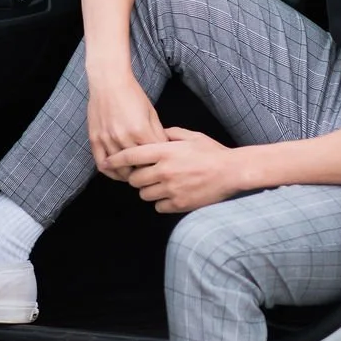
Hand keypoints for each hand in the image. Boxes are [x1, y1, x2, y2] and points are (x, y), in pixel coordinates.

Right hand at [87, 74, 166, 179]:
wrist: (109, 81)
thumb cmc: (132, 94)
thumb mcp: (152, 112)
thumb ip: (158, 133)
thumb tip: (164, 150)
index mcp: (141, 130)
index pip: (154, 156)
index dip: (160, 162)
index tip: (162, 165)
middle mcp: (123, 137)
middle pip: (138, 167)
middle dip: (146, 172)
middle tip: (151, 174)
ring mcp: (107, 139)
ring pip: (120, 169)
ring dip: (130, 175)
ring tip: (136, 175)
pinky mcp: (95, 139)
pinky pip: (102, 164)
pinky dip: (111, 172)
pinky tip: (118, 172)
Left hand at [105, 127, 243, 212]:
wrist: (232, 172)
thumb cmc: (212, 152)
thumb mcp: (190, 136)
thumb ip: (169, 134)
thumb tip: (154, 134)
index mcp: (165, 151)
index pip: (130, 156)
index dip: (116, 159)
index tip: (107, 162)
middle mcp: (164, 170)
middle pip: (134, 179)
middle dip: (137, 177)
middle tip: (145, 175)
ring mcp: (171, 189)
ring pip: (144, 194)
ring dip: (148, 190)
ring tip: (160, 185)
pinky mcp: (179, 204)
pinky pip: (158, 206)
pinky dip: (161, 202)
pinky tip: (170, 195)